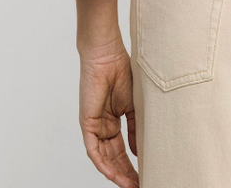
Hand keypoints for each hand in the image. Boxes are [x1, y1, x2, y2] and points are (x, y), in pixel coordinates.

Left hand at [79, 45, 138, 187]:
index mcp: (113, 120)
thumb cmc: (121, 71)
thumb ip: (134, 128)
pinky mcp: (87, 123)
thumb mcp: (133, 104)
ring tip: (130, 184)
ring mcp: (94, 125)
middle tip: (138, 184)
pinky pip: (93, 149)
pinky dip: (102, 163)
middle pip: (114, 157)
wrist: (107, 55)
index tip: (144, 174)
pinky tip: (112, 174)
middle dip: (125, 173)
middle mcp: (102, 126)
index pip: (122, 149)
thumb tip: (138, 151)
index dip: (132, 163)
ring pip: (103, 157)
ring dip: (116, 172)